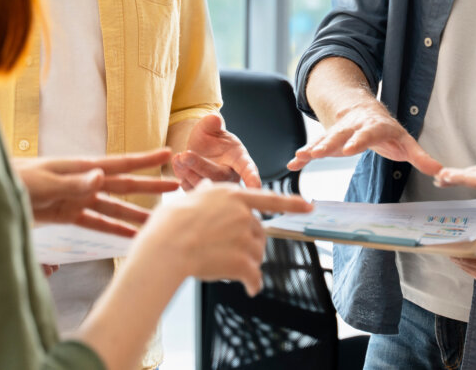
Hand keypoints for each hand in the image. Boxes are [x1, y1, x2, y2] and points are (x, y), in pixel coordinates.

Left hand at [15, 149, 179, 236]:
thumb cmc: (11, 180)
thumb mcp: (41, 182)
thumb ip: (71, 183)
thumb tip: (101, 177)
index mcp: (79, 169)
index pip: (118, 165)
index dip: (143, 160)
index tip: (166, 153)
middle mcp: (82, 182)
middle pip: (122, 186)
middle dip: (148, 187)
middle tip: (176, 186)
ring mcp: (75, 199)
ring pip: (112, 207)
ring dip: (134, 214)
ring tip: (156, 221)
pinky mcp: (64, 215)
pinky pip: (94, 223)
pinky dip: (111, 229)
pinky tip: (126, 237)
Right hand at [140, 181, 312, 292]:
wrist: (166, 249)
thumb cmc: (168, 226)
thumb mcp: (185, 200)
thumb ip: (201, 194)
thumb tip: (204, 185)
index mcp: (233, 196)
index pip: (269, 198)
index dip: (291, 203)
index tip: (308, 206)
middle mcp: (244, 214)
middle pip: (259, 232)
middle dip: (250, 244)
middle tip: (229, 254)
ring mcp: (245, 237)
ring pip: (257, 254)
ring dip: (249, 263)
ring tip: (227, 269)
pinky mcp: (243, 260)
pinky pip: (254, 276)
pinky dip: (253, 284)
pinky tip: (250, 289)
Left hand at [172, 114, 261, 189]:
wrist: (197, 147)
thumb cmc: (210, 137)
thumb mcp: (210, 126)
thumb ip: (211, 123)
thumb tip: (214, 118)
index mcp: (239, 158)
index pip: (248, 169)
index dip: (252, 177)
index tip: (256, 187)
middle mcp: (229, 175)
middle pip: (218, 176)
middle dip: (200, 166)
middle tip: (185, 154)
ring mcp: (214, 185)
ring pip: (203, 185)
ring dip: (188, 171)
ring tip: (179, 157)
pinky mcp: (200, 190)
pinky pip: (190, 188)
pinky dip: (181, 175)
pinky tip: (178, 162)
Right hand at [288, 100, 441, 175]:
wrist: (362, 109)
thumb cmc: (385, 129)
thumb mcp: (404, 140)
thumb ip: (420, 156)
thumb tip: (440, 171)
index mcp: (374, 126)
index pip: (367, 132)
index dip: (358, 140)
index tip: (349, 149)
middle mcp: (354, 127)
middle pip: (342, 134)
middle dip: (330, 143)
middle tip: (319, 153)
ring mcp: (339, 132)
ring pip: (325, 139)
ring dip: (313, 147)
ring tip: (302, 156)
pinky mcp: (328, 139)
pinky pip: (314, 146)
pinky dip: (303, 155)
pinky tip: (294, 163)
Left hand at [451, 202, 475, 282]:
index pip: (473, 252)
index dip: (456, 245)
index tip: (443, 237)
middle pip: (465, 260)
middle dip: (452, 248)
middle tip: (440, 236)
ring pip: (464, 265)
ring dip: (456, 252)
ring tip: (448, 239)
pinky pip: (467, 268)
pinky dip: (461, 257)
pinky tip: (458, 245)